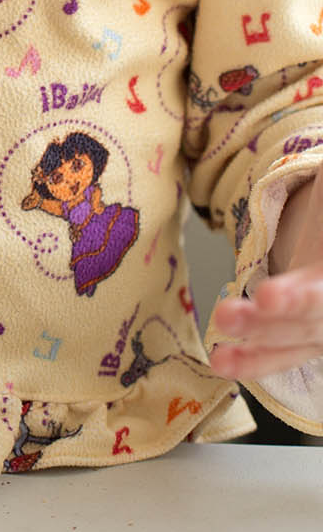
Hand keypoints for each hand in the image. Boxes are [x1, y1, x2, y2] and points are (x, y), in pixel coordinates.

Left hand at [209, 166, 322, 380]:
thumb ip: (316, 188)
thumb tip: (312, 168)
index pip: (322, 292)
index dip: (301, 297)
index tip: (269, 296)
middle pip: (312, 318)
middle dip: (271, 321)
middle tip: (229, 315)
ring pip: (296, 341)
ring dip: (256, 349)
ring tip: (219, 353)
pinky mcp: (307, 336)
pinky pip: (284, 354)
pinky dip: (255, 361)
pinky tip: (223, 363)